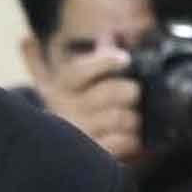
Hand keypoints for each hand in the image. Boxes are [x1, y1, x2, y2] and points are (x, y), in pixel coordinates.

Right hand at [26, 46, 144, 163]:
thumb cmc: (74, 110)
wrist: (59, 156)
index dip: (104, 62)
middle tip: (132, 95)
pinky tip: (126, 139)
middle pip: (112, 92)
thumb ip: (92, 57)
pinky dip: (133, 140)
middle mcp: (65, 110)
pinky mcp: (93, 155)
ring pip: (123, 118)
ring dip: (133, 119)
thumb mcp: (71, 83)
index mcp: (58, 87)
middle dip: (130, 92)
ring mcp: (79, 134)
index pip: (79, 71)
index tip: (124, 59)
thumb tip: (108, 34)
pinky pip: (126, 141)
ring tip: (129, 120)